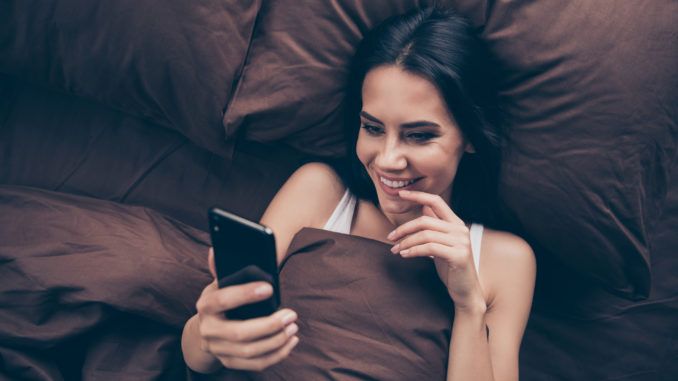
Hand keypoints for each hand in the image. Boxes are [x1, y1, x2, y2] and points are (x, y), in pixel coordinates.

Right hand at [194, 248, 298, 370]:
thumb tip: (218, 249)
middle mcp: (208, 329)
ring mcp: (217, 349)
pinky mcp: (229, 362)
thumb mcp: (219, 283)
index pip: (223, 300)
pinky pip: (256, 364)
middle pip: (240, 333)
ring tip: (293, 327)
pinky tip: (290, 342)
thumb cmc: (221, 300)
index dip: (245, 294)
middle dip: (269, 325)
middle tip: (291, 315)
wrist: (207, 329)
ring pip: (250, 351)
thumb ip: (221, 267)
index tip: (270, 288)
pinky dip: (276, 355)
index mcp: (205, 305)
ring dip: (276, 340)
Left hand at [387, 190, 484, 312]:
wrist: (466, 291)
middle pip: (425, 220)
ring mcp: (461, 242)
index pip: (436, 201)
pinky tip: (405, 255)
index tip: (401, 193)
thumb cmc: (451, 267)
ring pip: (425, 234)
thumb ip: (435, 225)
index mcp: (456, 223)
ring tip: (396, 250)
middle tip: (390, 237)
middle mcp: (460, 229)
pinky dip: (413, 250)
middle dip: (404, 228)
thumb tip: (424, 206)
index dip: (418, 195)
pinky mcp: (458, 255)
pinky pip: (429, 248)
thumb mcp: (441, 243)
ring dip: (406, 242)